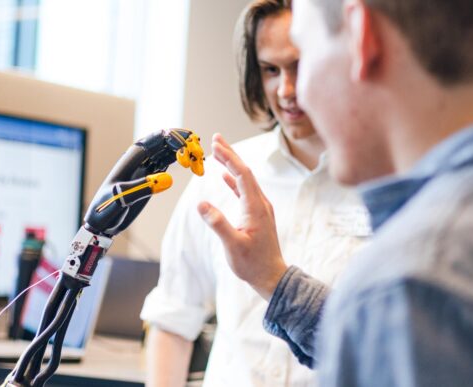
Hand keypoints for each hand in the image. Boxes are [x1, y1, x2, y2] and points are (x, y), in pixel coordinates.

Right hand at [197, 133, 287, 299]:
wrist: (271, 276)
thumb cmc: (252, 264)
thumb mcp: (232, 245)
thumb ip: (218, 224)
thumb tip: (201, 203)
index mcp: (255, 207)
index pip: (242, 174)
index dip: (229, 157)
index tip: (216, 144)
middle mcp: (260, 203)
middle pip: (245, 171)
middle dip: (230, 153)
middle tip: (215, 139)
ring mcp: (260, 208)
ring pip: (245, 179)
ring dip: (231, 164)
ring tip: (217, 152)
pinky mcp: (258, 214)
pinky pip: (245, 190)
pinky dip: (234, 180)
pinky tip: (225, 176)